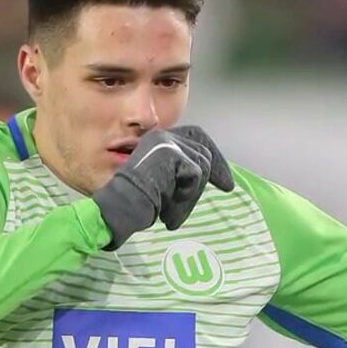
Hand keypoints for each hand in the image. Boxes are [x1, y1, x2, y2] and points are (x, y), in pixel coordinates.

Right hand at [93, 126, 233, 249]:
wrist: (119, 207)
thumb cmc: (136, 202)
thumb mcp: (163, 182)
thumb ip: (180, 173)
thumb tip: (207, 174)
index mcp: (159, 139)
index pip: (197, 136)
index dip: (214, 154)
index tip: (226, 177)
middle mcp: (163, 136)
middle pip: (203, 152)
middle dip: (215, 172)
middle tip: (227, 187)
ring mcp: (167, 143)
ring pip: (202, 166)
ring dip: (193, 193)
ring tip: (175, 211)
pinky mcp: (171, 154)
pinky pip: (195, 175)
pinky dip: (187, 196)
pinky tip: (171, 209)